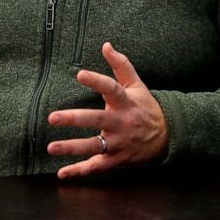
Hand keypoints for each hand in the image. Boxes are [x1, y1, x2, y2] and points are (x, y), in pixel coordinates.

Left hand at [47, 42, 168, 178]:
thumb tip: (106, 45)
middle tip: (53, 117)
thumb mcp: (137, 84)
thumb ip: (121, 65)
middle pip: (97, 120)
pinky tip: (62, 173)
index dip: (96, 81)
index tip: (80, 75)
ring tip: (51, 147)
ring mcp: (118, 143)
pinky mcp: (116, 159)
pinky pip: (97, 166)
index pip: (111, 89)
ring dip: (72, 148)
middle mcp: (121, 123)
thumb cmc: (146, 107)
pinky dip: (80, 171)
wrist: (167, 136)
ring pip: (94, 146)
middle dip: (74, 119)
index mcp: (125, 102)